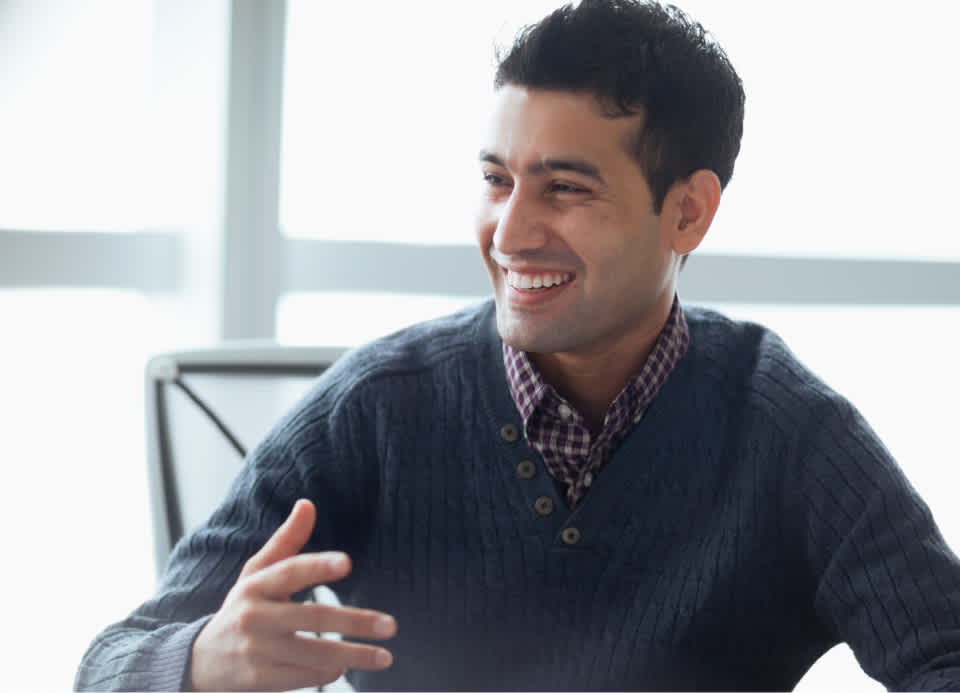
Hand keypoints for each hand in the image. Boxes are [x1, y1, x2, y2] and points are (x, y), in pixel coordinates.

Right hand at [188, 499, 396, 690]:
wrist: (199, 659)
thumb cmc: (243, 606)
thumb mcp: (257, 572)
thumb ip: (286, 541)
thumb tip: (308, 503)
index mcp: (255, 585)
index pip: (290, 571)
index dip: (317, 566)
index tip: (347, 563)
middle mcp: (254, 616)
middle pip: (312, 616)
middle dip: (355, 622)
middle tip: (391, 625)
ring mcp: (256, 650)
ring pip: (313, 653)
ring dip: (352, 656)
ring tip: (385, 657)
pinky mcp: (257, 678)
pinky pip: (301, 676)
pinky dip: (327, 673)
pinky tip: (345, 668)